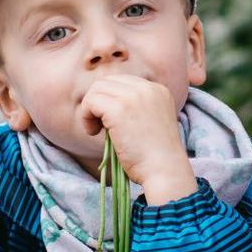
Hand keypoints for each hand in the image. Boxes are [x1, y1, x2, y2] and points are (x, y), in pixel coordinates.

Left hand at [76, 75, 197, 203]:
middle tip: (100, 126)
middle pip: (107, 82)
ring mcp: (133, 96)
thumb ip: (133, 108)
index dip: (110, 100)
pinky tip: (94, 132)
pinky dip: (86, 117)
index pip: (122, 82)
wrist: (164, 170)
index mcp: (158, 90)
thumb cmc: (155, 156)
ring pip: (96, 90)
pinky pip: (90, 102)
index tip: (110, 122)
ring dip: (90, 110)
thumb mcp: (150, 122)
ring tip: (96, 130)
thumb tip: (101, 103)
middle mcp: (147, 87)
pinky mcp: (119, 108)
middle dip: (97, 102)